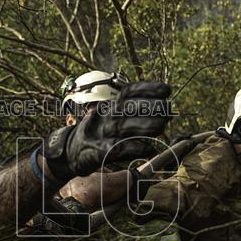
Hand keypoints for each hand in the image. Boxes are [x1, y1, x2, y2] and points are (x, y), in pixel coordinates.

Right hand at [43, 81, 172, 182]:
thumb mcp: (112, 115)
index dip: (148, 88)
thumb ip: (135, 112)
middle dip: (151, 107)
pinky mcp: (101, 152)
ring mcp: (104, 133)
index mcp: (111, 105)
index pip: (130, 91)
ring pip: (126, 126)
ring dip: (146, 125)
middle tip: (169, 110)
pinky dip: (135, 149)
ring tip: (163, 126)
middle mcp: (108, 116)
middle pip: (130, 107)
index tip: (166, 89)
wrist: (71, 150)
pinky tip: (149, 149)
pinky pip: (120, 149)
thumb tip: (165, 110)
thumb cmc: (99, 132)